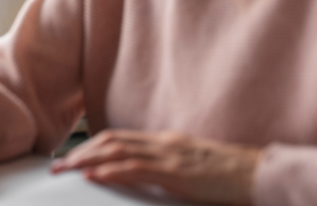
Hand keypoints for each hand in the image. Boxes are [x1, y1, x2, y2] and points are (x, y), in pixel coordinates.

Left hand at [52, 130, 261, 204]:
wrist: (260, 174)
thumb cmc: (229, 177)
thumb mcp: (191, 169)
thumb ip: (166, 169)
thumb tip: (142, 176)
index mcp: (165, 142)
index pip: (118, 139)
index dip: (90, 146)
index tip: (70, 157)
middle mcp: (163, 144)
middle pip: (111, 142)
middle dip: (80, 152)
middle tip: (56, 166)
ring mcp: (170, 156)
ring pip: (118, 151)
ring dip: (87, 160)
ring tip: (65, 170)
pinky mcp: (179, 173)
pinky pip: (138, 169)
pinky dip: (112, 170)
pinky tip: (94, 175)